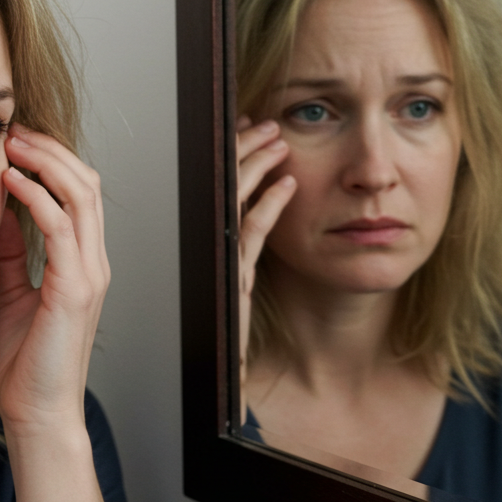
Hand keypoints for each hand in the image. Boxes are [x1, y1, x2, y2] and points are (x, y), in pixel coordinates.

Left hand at [0, 124, 109, 436]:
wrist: (37, 412)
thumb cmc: (25, 363)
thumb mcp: (12, 295)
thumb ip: (11, 255)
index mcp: (83, 263)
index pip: (79, 193)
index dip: (52, 160)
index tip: (16, 141)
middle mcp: (94, 262)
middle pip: (87, 182)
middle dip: (51, 149)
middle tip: (14, 130)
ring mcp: (90, 274)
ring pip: (81, 195)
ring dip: (45, 162)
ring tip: (12, 143)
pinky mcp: (75, 290)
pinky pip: (60, 227)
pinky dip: (36, 197)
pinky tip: (10, 183)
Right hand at [236, 116, 296, 394]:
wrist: (216, 378)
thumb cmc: (225, 335)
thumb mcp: (235, 282)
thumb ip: (241, 246)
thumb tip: (254, 209)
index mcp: (213, 243)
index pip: (221, 186)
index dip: (234, 155)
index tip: (246, 128)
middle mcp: (215, 248)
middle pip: (226, 185)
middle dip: (245, 149)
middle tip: (263, 123)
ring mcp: (225, 261)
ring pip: (237, 201)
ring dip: (258, 166)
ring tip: (277, 141)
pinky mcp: (237, 279)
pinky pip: (253, 233)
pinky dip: (270, 204)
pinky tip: (287, 185)